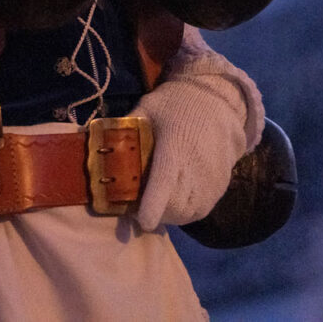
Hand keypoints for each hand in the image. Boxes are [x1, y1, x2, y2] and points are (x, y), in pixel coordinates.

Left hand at [133, 33, 262, 230]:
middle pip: (174, 206)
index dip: (153, 206)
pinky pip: (201, 211)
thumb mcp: (148, 107)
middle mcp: (196, 168)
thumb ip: (126, 127)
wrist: (218, 102)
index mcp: (174, 148)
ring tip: (156, 204)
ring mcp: (211, 180)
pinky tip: (174, 202)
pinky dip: (185, 213)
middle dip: (154, 213)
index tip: (141, 220)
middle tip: (138, 205)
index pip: (164, 183)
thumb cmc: (177, 104)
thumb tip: (101, 144)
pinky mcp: (220, 186)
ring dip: (169, 215)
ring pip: (188, 214)